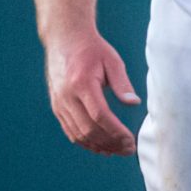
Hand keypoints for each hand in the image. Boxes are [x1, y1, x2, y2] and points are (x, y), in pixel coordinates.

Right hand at [44, 28, 139, 155]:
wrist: (65, 39)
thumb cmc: (92, 49)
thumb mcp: (111, 60)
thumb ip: (122, 83)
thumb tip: (134, 103)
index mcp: (82, 83)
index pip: (99, 115)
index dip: (116, 132)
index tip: (130, 141)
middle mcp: (67, 96)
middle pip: (89, 129)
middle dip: (110, 143)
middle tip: (128, 149)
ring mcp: (59, 103)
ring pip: (78, 134)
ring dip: (98, 146)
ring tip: (116, 151)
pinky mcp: (57, 106)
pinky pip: (70, 130)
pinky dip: (85, 142)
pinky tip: (100, 146)